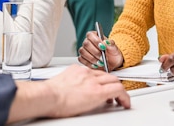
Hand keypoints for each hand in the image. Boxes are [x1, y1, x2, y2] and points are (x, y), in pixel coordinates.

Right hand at [8, 65, 129, 121]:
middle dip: (113, 84)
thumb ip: (70, 84)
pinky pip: (117, 90)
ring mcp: (93, 81)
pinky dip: (123, 96)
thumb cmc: (49, 95)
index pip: (96, 73)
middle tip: (115, 94)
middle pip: (107, 75)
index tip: (103, 86)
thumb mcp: (61, 83)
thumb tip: (71, 91)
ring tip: (121, 99)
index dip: (102, 81)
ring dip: (119, 90)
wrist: (48, 96)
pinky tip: (125, 103)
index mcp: (77, 71)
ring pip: (114, 81)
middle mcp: (87, 73)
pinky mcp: (98, 92)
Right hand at [78, 30, 123, 70]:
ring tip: (100, 63)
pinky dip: (89, 63)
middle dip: (95, 52)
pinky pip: (82, 60)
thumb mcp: (114, 48)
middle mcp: (88, 42)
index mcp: (95, 35)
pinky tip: (96, 65)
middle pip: (86, 44)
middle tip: (102, 57)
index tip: (102, 47)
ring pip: (83, 52)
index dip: (96, 41)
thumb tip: (106, 42)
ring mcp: (84, 50)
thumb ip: (111, 44)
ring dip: (92, 59)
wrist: (113, 63)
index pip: (90, 35)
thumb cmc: (112, 53)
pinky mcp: (83, 58)